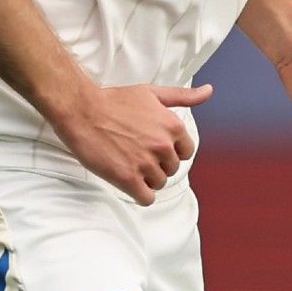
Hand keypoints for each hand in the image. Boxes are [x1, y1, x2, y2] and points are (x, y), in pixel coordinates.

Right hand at [53, 83, 213, 205]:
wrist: (82, 110)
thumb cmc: (115, 100)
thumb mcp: (152, 93)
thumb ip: (183, 96)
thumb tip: (209, 91)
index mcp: (173, 126)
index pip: (186, 153)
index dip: (170, 151)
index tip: (154, 147)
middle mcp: (163, 146)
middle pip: (171, 169)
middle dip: (157, 164)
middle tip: (136, 153)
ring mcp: (146, 163)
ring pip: (159, 184)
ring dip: (146, 179)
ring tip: (129, 163)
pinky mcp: (128, 178)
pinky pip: (146, 198)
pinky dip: (140, 194)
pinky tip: (128, 181)